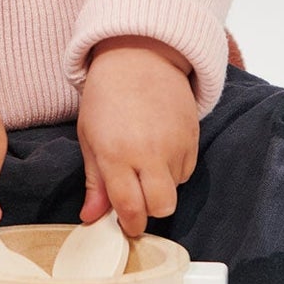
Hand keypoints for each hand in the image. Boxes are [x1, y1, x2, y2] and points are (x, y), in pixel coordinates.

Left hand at [76, 46, 199, 237]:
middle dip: (150, 211)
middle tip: (136, 199)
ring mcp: (175, 145)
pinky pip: (187, 171)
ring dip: (161, 186)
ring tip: (144, 161)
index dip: (129, 224)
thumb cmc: (106, 96)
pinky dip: (174, 170)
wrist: (138, 57)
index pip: (130, 208)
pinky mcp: (193, 137)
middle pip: (162, 208)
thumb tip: (91, 218)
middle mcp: (149, 152)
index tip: (125, 226)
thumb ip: (94, 181)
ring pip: (175, 190)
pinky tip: (159, 149)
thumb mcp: (89, 136)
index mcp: (116, 153)